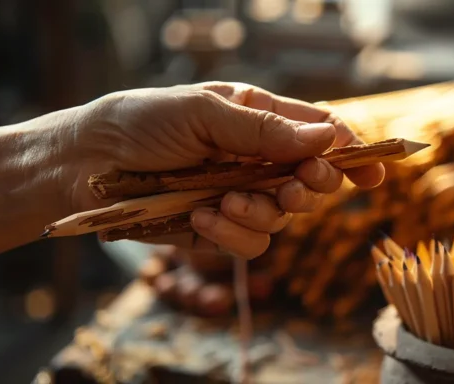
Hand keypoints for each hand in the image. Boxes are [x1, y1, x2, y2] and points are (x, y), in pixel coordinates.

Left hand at [58, 82, 384, 258]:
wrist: (82, 167)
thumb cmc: (137, 124)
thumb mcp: (201, 112)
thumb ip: (264, 129)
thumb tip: (326, 137)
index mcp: (257, 117)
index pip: (318, 132)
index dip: (349, 151)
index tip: (371, 168)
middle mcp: (255, 157)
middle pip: (313, 178)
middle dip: (312, 185)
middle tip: (296, 184)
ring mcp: (240, 195)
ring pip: (286, 215)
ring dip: (264, 211)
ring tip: (228, 202)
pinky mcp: (219, 229)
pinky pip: (253, 241)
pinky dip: (235, 234)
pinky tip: (206, 218)